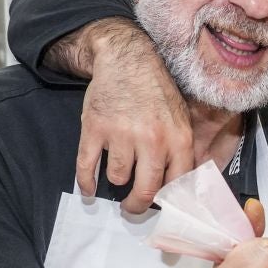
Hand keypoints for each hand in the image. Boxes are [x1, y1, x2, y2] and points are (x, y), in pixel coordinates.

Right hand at [73, 19, 193, 212]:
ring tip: (117, 175)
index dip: (166, 201)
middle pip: (145, 190)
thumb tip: (180, 188)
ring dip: (116, 180)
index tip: (158, 206)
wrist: (127, 59)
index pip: (176, 184)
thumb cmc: (157, 91)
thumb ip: (181, 151)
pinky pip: (87, 167)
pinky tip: (89, 189)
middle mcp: (152, 140)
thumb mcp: (181, 119)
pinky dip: (86, 182)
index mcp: (179, 139)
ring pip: (117, 178)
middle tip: (132, 208)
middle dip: (138, 205)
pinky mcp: (95, 129)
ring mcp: (122, 134)